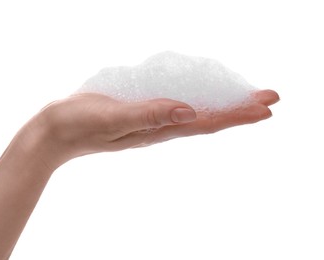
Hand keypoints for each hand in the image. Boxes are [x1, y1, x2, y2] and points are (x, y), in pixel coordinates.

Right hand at [31, 89, 278, 169]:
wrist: (55, 132)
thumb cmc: (80, 124)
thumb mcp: (114, 116)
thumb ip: (150, 114)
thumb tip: (190, 111)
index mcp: (157, 128)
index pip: (206, 121)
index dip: (236, 114)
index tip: (266, 106)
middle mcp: (159, 127)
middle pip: (208, 117)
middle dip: (238, 108)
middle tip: (268, 98)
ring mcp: (149, 121)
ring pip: (194, 112)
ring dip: (221, 105)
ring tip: (242, 99)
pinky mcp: (138, 112)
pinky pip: (175, 107)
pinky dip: (196, 101)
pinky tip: (200, 98)